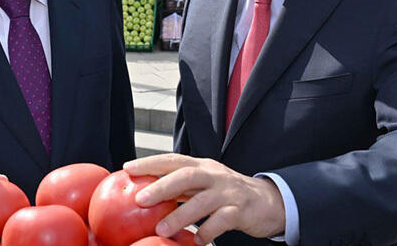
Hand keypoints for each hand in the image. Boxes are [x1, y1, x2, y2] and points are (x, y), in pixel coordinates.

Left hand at [124, 154, 285, 244]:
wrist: (267, 202)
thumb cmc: (226, 193)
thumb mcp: (204, 184)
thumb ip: (179, 186)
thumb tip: (144, 192)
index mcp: (202, 166)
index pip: (174, 159)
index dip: (151, 162)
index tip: (128, 168)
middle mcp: (214, 175)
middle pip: (187, 175)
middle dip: (162, 187)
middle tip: (140, 199)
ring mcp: (228, 192)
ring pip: (202, 201)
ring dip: (180, 216)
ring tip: (161, 229)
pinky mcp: (241, 211)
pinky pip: (222, 221)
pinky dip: (207, 231)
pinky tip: (196, 240)